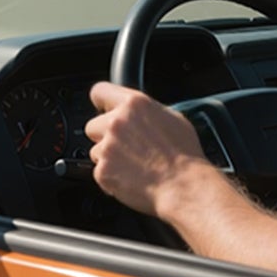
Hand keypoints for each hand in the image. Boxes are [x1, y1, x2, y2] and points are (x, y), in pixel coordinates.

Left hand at [85, 82, 206, 213]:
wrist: (182, 185)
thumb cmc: (184, 154)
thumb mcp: (173, 118)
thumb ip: (148, 112)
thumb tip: (140, 114)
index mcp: (134, 104)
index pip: (99, 91)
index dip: (102, 103)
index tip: (104, 110)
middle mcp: (117, 122)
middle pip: (93, 125)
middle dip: (104, 135)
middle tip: (125, 146)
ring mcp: (107, 147)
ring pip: (95, 151)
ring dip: (108, 158)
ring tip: (132, 165)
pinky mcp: (103, 171)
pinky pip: (99, 172)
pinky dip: (111, 177)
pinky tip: (131, 178)